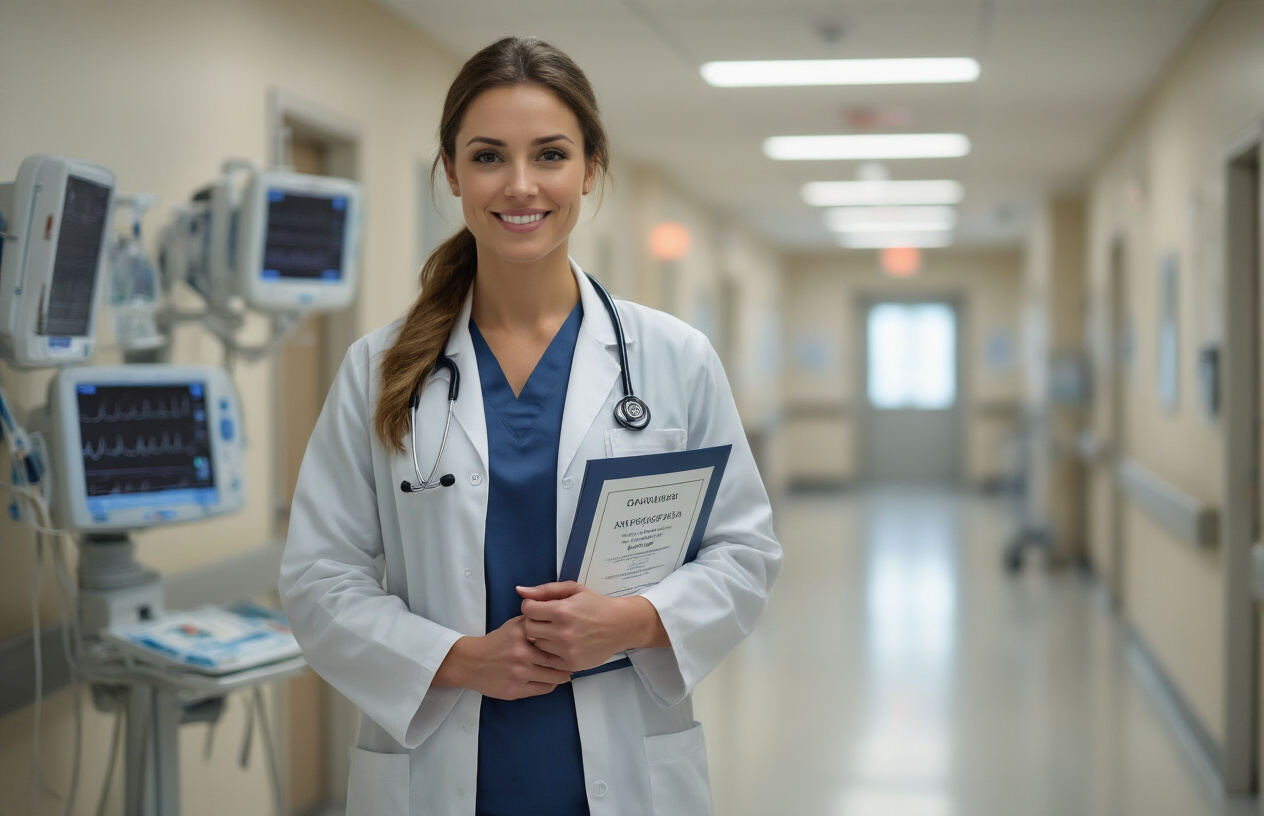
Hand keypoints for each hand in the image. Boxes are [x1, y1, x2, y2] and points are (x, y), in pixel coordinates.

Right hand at [434, 616, 570, 699]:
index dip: (565, 641)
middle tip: (573, 659)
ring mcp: (519, 674)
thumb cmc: (495, 643)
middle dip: (567, 661)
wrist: (471, 663)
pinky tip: (551, 680)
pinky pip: (543, 689)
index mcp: (521, 634)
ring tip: (565, 671)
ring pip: (552, 677)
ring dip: (562, 675)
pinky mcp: (516, 690)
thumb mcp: (512, 626)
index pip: (552, 638)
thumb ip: (533, 621)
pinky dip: (551, 685)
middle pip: (555, 659)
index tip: (572, 641)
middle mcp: (521, 654)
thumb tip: (554, 615)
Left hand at [517, 582, 667, 671]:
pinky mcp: (570, 663)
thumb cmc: (595, 605)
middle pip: (529, 628)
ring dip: (542, 637)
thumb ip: (545, 589)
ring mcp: (566, 650)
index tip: (539, 607)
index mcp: (562, 611)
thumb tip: (520, 591)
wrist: (620, 626)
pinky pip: (548, 658)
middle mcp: (562, 632)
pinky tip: (560, 643)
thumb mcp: (573, 590)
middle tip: (547, 620)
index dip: (531, 606)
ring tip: (555, 631)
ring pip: (537, 644)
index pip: (527, 609)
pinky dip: (551, 651)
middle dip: (535, 621)